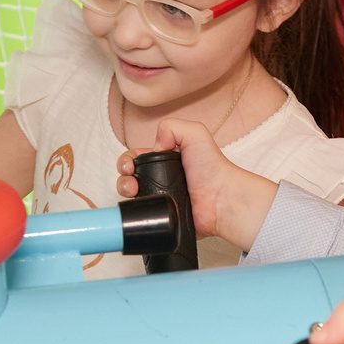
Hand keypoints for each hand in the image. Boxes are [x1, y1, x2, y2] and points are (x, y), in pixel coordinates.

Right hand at [115, 120, 277, 246]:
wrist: (222, 199)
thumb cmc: (213, 168)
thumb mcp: (195, 133)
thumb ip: (172, 127)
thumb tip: (154, 144)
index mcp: (165, 159)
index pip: (136, 158)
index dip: (128, 160)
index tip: (130, 164)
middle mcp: (160, 179)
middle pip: (129, 177)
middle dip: (122, 176)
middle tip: (130, 179)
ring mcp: (160, 199)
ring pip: (131, 197)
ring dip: (123, 191)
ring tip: (132, 191)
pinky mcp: (161, 216)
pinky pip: (142, 215)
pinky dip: (135, 211)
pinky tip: (140, 206)